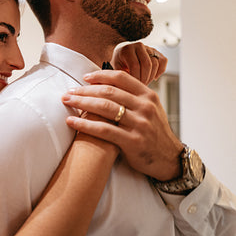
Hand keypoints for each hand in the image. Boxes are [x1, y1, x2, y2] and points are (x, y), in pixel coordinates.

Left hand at [62, 70, 183, 180]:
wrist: (169, 159)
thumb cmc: (153, 132)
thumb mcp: (150, 109)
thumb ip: (133, 96)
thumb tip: (107, 83)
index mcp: (148, 95)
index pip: (121, 78)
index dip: (100, 75)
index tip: (84, 77)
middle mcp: (145, 107)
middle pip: (108, 92)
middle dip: (84, 90)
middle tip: (68, 91)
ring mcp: (140, 124)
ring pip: (104, 108)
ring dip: (81, 103)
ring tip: (66, 101)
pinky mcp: (133, 141)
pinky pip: (103, 130)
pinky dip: (84, 124)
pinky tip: (71, 121)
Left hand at [112, 42, 166, 84]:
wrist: (121, 56)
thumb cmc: (118, 65)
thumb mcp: (115, 70)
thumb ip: (121, 76)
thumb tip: (127, 87)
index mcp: (126, 49)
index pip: (135, 65)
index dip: (136, 78)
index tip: (134, 87)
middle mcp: (138, 46)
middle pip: (147, 64)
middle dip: (145, 79)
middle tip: (140, 87)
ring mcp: (148, 48)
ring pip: (156, 63)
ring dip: (151, 77)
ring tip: (144, 83)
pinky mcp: (156, 51)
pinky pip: (163, 61)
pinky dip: (160, 71)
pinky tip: (153, 77)